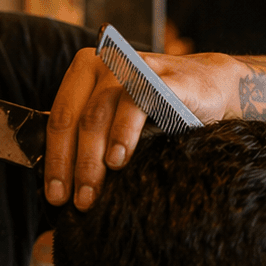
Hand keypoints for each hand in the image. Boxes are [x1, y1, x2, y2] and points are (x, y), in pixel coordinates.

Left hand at [44, 47, 239, 208]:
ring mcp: (134, 67)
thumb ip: (86, 138)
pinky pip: (137, 102)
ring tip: (92, 191)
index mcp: (85, 71)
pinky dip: (123, 132)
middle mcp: (105, 63)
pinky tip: (118, 159)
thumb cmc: (155, 109)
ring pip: (99, 113)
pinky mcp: (165, 77)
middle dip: (71, 165)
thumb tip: (60, 185)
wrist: (211, 88)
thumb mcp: (114, 119)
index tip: (55, 195)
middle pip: (75, 119)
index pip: (59, 119)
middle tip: (77, 201)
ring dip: (92, 158)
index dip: (54, 159)